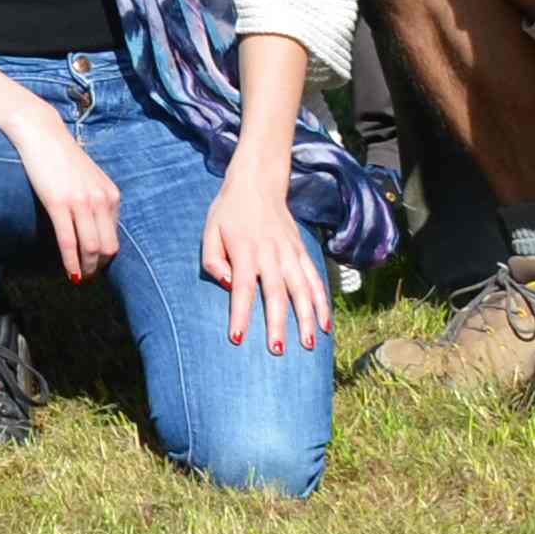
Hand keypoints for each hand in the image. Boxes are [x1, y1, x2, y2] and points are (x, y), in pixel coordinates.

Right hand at [0, 97, 123, 284]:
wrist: (41, 133)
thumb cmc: (62, 156)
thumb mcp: (89, 178)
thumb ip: (96, 200)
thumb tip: (94, 227)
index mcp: (111, 195)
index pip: (115, 236)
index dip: (106, 255)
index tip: (96, 264)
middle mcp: (101, 199)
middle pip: (108, 246)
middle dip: (99, 265)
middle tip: (88, 275)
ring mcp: (81, 202)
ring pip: (91, 247)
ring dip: (86, 267)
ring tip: (79, 276)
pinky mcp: (59, 203)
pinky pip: (68, 241)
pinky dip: (71, 262)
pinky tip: (70, 274)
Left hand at [201, 164, 333, 354]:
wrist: (258, 182)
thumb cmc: (228, 212)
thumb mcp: (209, 230)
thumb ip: (213, 260)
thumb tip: (228, 284)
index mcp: (244, 250)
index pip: (243, 288)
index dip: (240, 314)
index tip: (238, 338)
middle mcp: (270, 253)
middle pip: (276, 293)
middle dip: (278, 324)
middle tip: (277, 351)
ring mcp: (290, 252)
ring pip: (302, 289)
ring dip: (307, 318)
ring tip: (309, 344)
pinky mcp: (302, 251)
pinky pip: (315, 279)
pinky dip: (322, 302)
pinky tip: (325, 324)